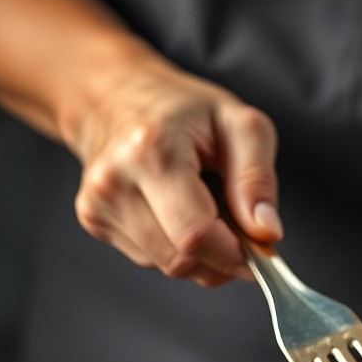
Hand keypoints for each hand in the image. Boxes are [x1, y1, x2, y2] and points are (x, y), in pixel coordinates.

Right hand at [66, 57, 280, 286]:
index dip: (235, 254)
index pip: (196, 236)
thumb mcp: (240, 125)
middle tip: (238, 228)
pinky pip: (151, 260)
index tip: (260, 249)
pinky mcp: (94, 220)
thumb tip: (267, 233)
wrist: (117, 96)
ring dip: (200, 255)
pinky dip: (176, 248)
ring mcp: (99, 204)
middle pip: (181, 260)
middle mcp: (115, 181)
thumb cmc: (184, 109)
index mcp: (151, 152)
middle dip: (221, 257)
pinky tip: (176, 213)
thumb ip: (258, 178)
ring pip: (168, 266)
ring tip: (205, 210)